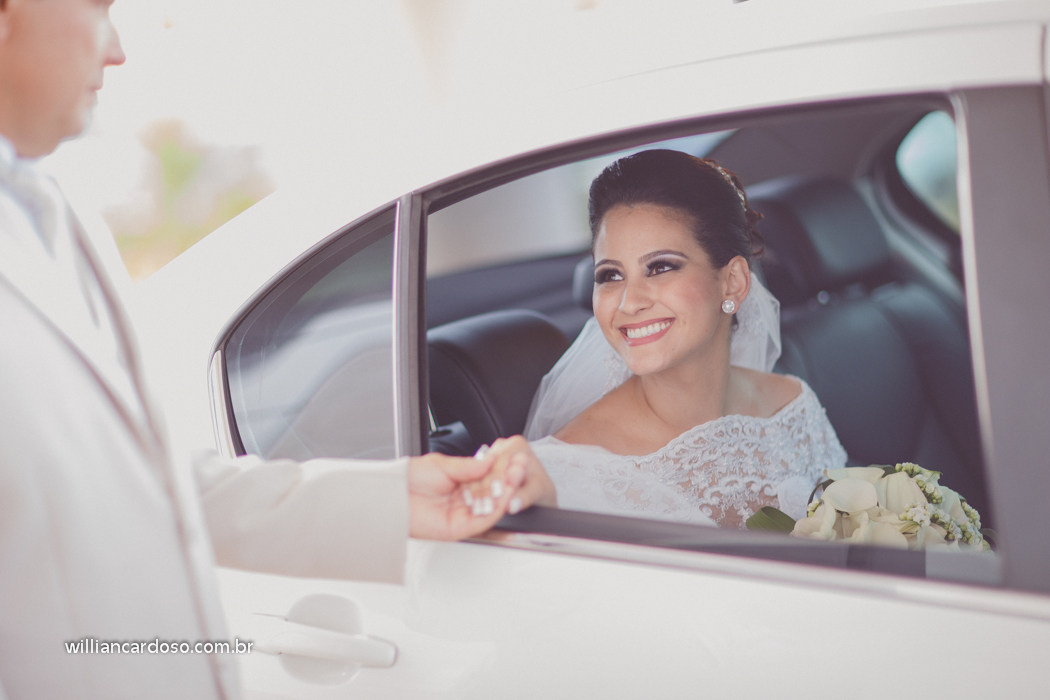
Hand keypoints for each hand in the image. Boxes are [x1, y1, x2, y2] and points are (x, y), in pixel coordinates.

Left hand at [407, 436, 556, 540]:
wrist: (391, 495)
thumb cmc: (409, 479)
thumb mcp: (444, 465)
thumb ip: (469, 466)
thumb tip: (491, 460)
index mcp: (461, 484)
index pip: (488, 479)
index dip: (502, 471)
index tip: (516, 460)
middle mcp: (464, 501)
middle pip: (493, 494)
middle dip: (508, 482)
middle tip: (521, 469)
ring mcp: (462, 515)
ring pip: (491, 508)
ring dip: (506, 495)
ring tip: (516, 480)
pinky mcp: (459, 529)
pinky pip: (482, 521)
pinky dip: (494, 510)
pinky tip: (503, 497)